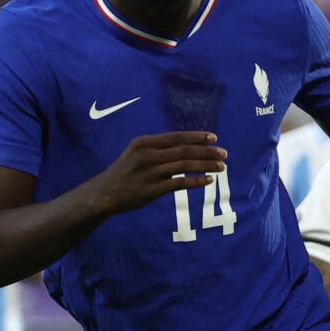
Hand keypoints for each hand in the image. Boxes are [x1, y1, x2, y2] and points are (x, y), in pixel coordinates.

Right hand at [95, 132, 226, 216]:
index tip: (214, 137)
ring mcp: (149, 173)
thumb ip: (158, 149)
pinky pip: (179, 184)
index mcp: (144, 143)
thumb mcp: (137, 153)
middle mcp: (147, 155)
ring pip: (184, 166)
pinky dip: (196, 181)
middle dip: (207, 151)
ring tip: (221, 166)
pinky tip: (209, 180)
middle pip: (183, 150)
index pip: (176, 137)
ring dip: (206, 165)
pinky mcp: (151, 190)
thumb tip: (186, 146)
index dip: (197, 136)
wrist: (105, 193)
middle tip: (224, 153)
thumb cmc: (125, 172)